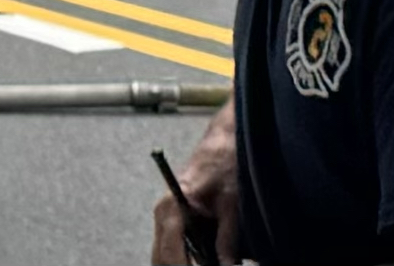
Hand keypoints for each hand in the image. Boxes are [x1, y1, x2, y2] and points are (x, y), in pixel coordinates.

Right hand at [152, 105, 239, 264]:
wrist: (223, 140)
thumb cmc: (225, 163)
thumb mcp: (231, 202)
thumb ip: (226, 238)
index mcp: (172, 206)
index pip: (171, 252)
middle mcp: (163, 213)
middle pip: (162, 258)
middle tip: (212, 265)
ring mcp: (167, 216)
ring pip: (166, 254)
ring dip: (184, 261)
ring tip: (214, 260)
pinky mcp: (175, 218)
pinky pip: (175, 246)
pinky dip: (187, 256)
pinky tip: (208, 256)